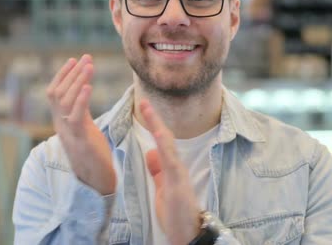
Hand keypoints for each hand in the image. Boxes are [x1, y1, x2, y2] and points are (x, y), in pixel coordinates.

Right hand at [46, 54, 115, 194]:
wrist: (97, 179)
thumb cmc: (94, 153)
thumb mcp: (85, 127)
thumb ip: (81, 110)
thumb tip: (82, 90)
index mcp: (61, 121)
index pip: (55, 94)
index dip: (63, 75)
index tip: (75, 60)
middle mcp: (60, 125)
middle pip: (58, 94)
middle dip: (71, 74)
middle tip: (85, 58)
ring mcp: (68, 132)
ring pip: (65, 102)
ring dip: (77, 81)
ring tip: (89, 65)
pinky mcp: (79, 140)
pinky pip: (76, 117)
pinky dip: (81, 99)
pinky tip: (88, 86)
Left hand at [139, 100, 201, 244]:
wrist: (189, 233)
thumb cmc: (177, 213)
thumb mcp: (163, 188)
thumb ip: (158, 171)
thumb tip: (151, 153)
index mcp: (171, 167)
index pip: (161, 141)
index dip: (153, 123)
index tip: (143, 107)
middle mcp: (177, 166)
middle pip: (165, 137)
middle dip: (154, 118)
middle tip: (142, 100)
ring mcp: (179, 174)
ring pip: (168, 144)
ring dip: (158, 125)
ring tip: (147, 108)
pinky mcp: (178, 183)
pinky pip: (171, 161)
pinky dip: (165, 146)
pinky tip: (160, 133)